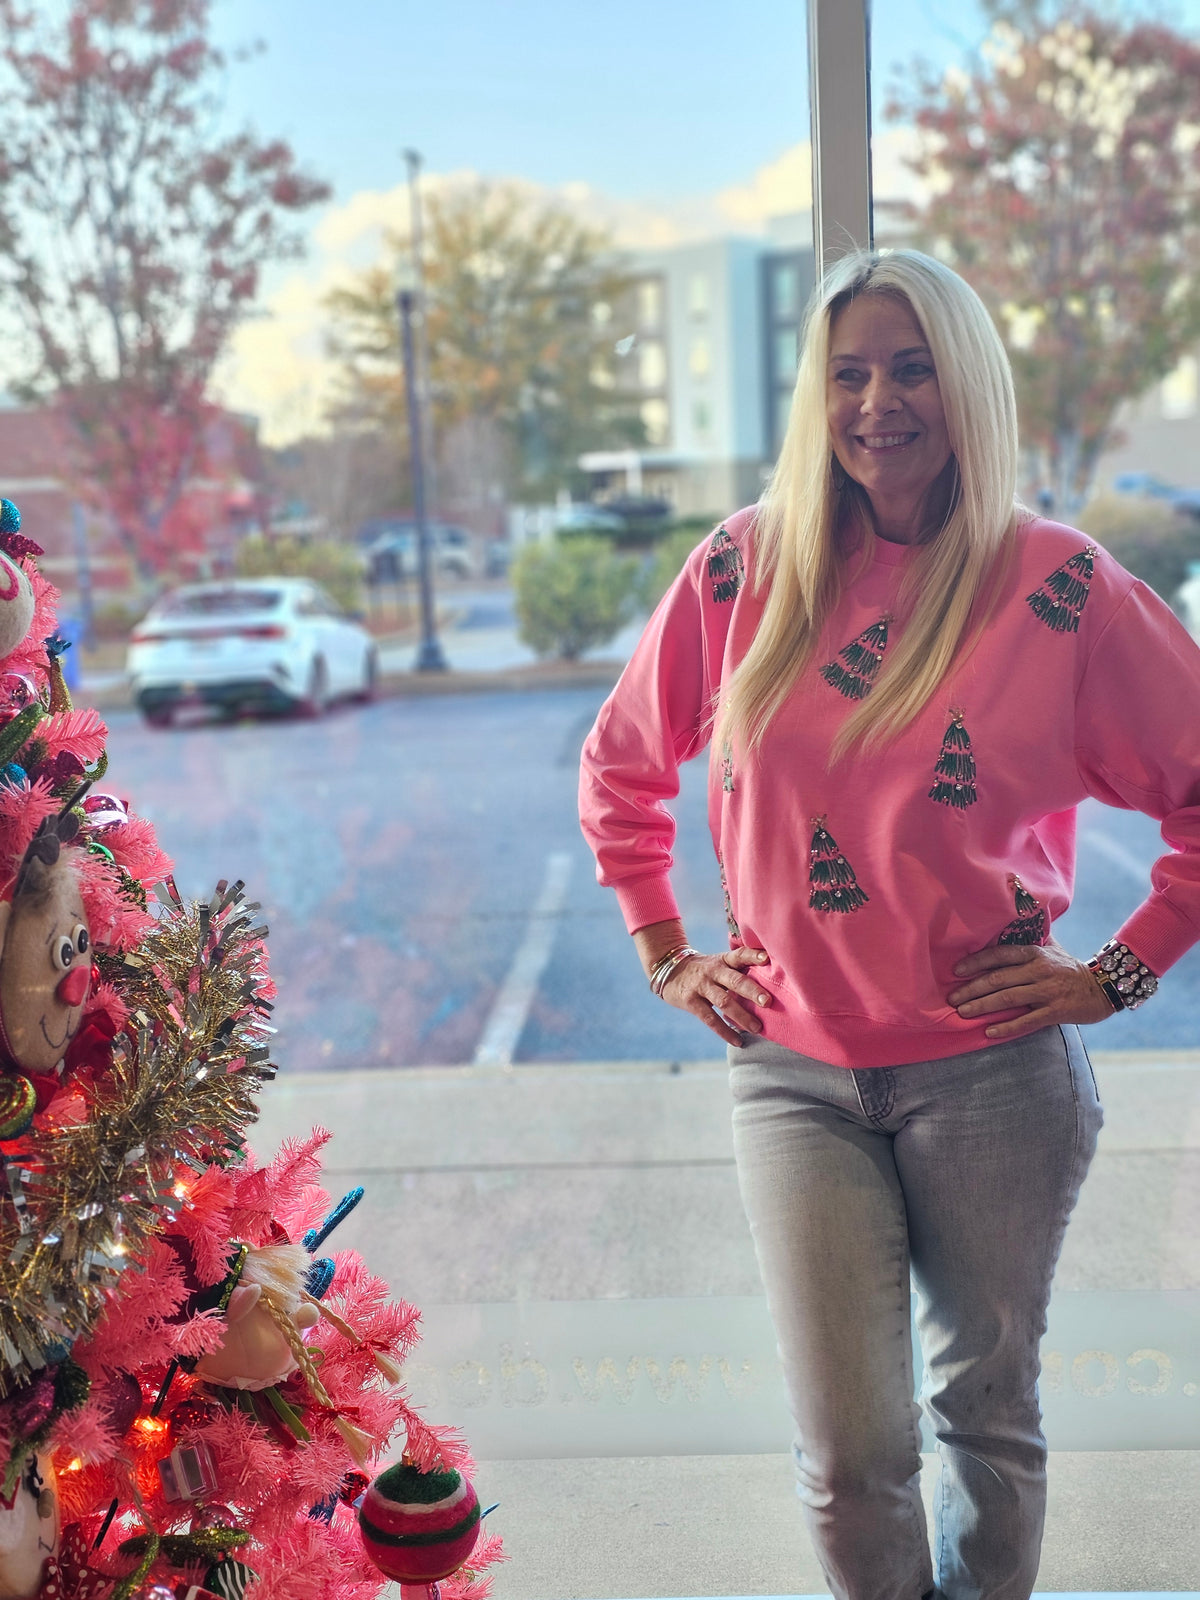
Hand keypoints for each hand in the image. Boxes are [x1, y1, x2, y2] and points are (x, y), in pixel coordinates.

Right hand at [661, 947, 772, 1047]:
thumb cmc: (704, 969)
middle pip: (734, 980)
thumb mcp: (719, 962)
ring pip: (724, 1001)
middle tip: (767, 1001)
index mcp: (723, 960)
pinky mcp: (691, 1002)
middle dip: (751, 991)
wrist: (669, 969)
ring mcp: (701, 986)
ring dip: (741, 1015)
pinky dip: (725, 1031)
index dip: (752, 956)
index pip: (739, 955)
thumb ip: (738, 970)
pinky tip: (738, 1041)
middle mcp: (713, 971)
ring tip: (757, 1028)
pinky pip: (710, 1019)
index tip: (767, 958)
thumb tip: (771, 983)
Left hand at [947, 938, 1113, 1041]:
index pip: (1000, 954)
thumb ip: (1030, 939)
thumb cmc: (1069, 968)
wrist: (1102, 988)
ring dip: (982, 1006)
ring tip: (963, 1012)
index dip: (976, 962)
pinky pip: (1027, 1020)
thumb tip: (1005, 924)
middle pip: (998, 979)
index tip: (956, 970)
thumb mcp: (1052, 949)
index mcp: (1035, 953)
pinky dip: (1007, 1027)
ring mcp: (1047, 991)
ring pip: (1008, 999)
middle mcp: (1039, 970)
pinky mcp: (1056, 1011)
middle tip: (952, 997)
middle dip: (971, 989)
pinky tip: (989, 1032)